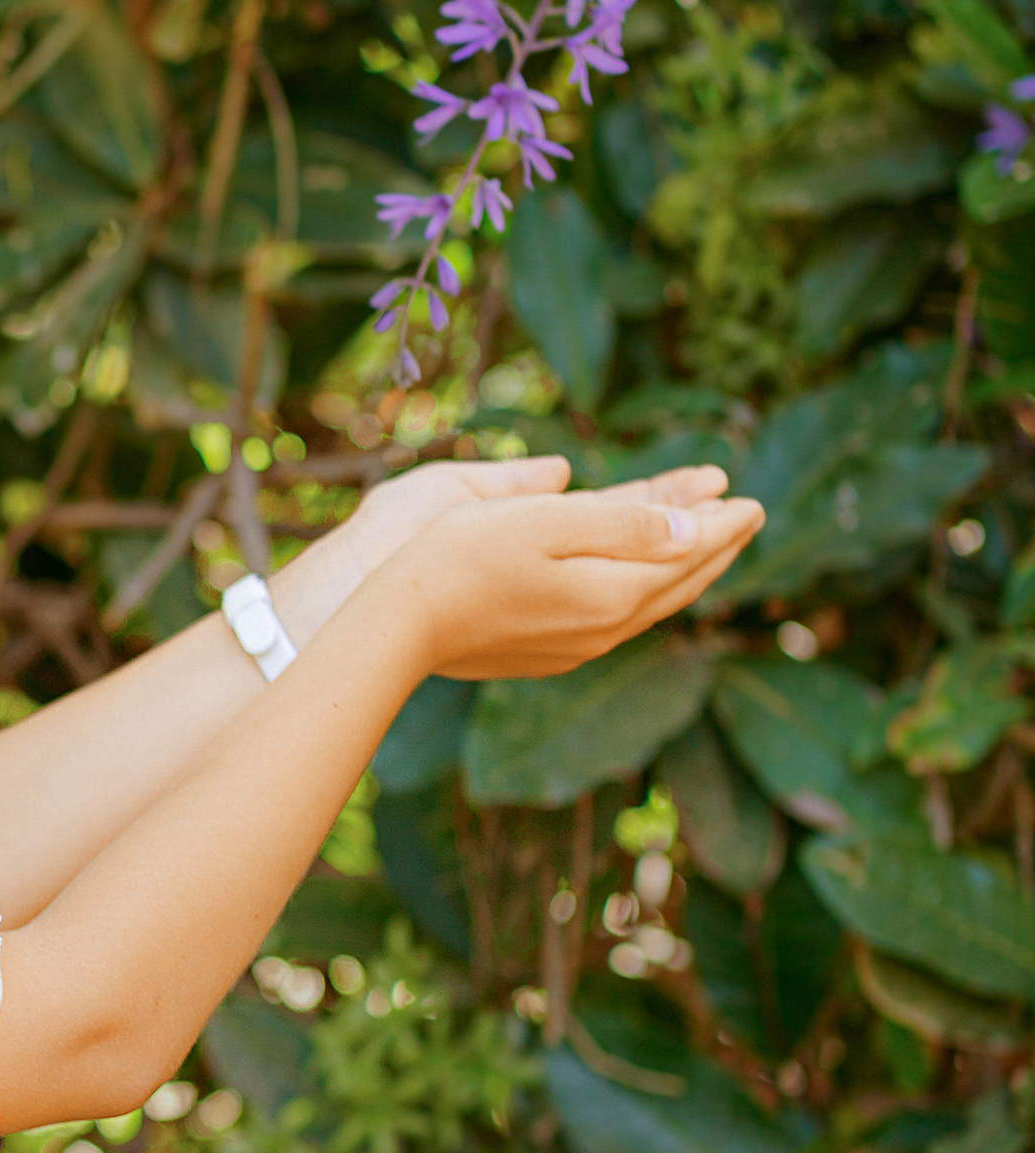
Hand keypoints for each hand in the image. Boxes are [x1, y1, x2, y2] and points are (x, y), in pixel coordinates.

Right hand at [276, 456, 730, 642]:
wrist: (398, 625)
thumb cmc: (460, 557)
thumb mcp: (546, 523)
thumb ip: (624, 522)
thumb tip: (691, 527)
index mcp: (613, 590)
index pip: (687, 549)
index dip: (723, 522)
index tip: (754, 499)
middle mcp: (605, 626)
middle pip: (678, 582)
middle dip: (714, 546)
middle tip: (746, 518)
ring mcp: (577, 645)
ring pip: (651, 604)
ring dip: (684, 571)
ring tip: (706, 548)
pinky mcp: (549, 653)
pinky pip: (620, 618)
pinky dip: (647, 591)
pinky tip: (641, 588)